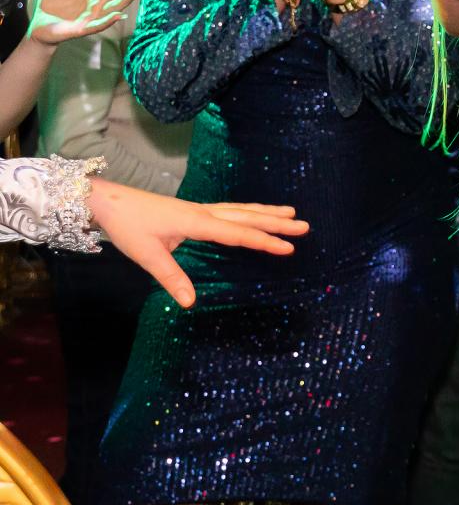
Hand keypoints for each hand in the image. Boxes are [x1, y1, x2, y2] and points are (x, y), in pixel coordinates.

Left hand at [85, 180, 307, 307]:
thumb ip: (171, 277)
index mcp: (197, 223)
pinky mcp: (193, 210)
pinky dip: (249, 210)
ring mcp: (200, 209)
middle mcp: (204, 213)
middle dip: (276, 222)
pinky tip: (254, 213)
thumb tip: (190, 303)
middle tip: (304, 225)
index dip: (265, 241)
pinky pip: (230, 209)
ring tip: (291, 212)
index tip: (289, 247)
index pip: (238, 233)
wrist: (108, 201)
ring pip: (241, 209)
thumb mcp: (147, 255)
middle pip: (247, 216)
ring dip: (266, 212)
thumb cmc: (128, 226)